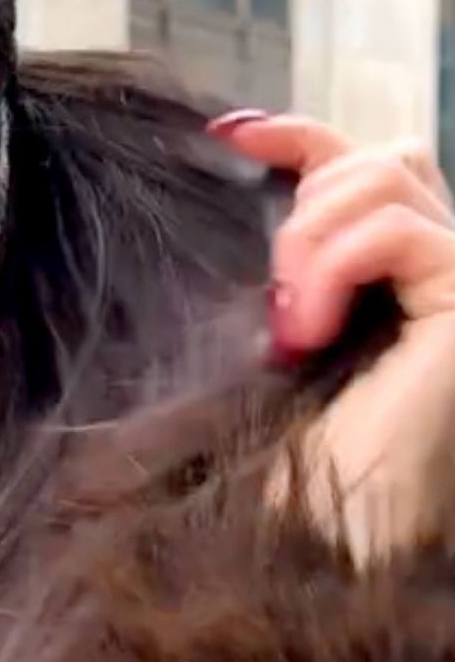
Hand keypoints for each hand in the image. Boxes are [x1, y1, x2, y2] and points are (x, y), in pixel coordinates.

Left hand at [209, 109, 454, 562]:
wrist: (323, 528)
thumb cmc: (291, 449)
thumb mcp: (272, 329)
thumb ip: (283, 262)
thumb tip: (234, 162)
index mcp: (399, 276)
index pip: (365, 166)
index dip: (302, 134)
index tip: (228, 133)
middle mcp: (448, 269)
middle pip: (386, 156)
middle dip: (308, 200)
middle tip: (275, 293)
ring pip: (389, 176)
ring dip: (312, 238)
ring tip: (289, 322)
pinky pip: (398, 228)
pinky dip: (335, 266)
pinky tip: (306, 331)